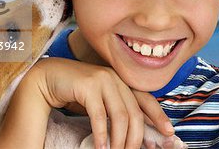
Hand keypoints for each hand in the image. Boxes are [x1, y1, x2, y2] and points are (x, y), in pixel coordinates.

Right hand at [34, 57, 174, 148]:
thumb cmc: (76, 91)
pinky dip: (102, 134)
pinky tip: (101, 147)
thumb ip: (116, 109)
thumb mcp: (101, 100)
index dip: (158, 116)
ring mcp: (102, 79)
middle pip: (134, 113)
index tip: (168, 132)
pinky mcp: (88, 85)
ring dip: (119, 140)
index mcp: (121, 81)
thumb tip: (133, 133)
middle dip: (135, 138)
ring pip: (120, 116)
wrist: (50, 77)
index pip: (145, 99)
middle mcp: (115, 78)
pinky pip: (99, 115)